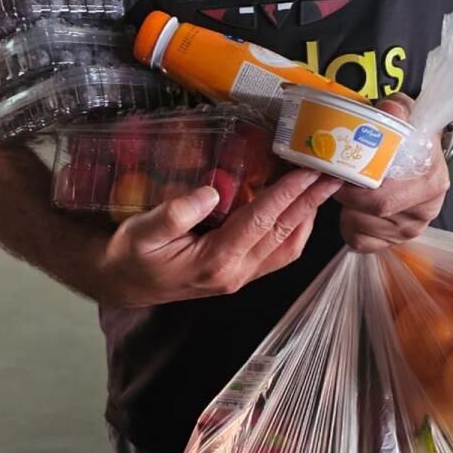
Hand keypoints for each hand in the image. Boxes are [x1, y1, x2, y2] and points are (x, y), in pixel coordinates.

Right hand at [96, 168, 342, 307]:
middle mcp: (235, 273)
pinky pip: (278, 253)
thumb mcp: (141, 231)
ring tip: (322, 185)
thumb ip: (175, 213)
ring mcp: (239, 277)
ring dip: (308, 216)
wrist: (118, 283)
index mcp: (215, 262)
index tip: (309, 169)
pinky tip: (298, 207)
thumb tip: (212, 191)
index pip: (261, 222)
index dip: (288, 193)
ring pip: (288, 248)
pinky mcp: (239, 274)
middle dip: (311, 202)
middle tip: (334, 172)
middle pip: (284, 234)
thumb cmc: (127, 254)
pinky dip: (294, 229)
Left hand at [334, 95, 449, 252]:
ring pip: (362, 229)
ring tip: (347, 191)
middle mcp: (424, 212)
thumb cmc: (412, 138)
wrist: (427, 157)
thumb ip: (397, 109)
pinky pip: (361, 242)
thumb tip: (388, 108)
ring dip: (346, 210)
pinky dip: (349, 227)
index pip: (382, 199)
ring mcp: (411, 230)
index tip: (338, 172)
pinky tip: (352, 210)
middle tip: (336, 180)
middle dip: (346, 198)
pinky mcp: (395, 241)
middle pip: (370, 215)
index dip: (353, 188)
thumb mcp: (407, 115)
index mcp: (430, 184)